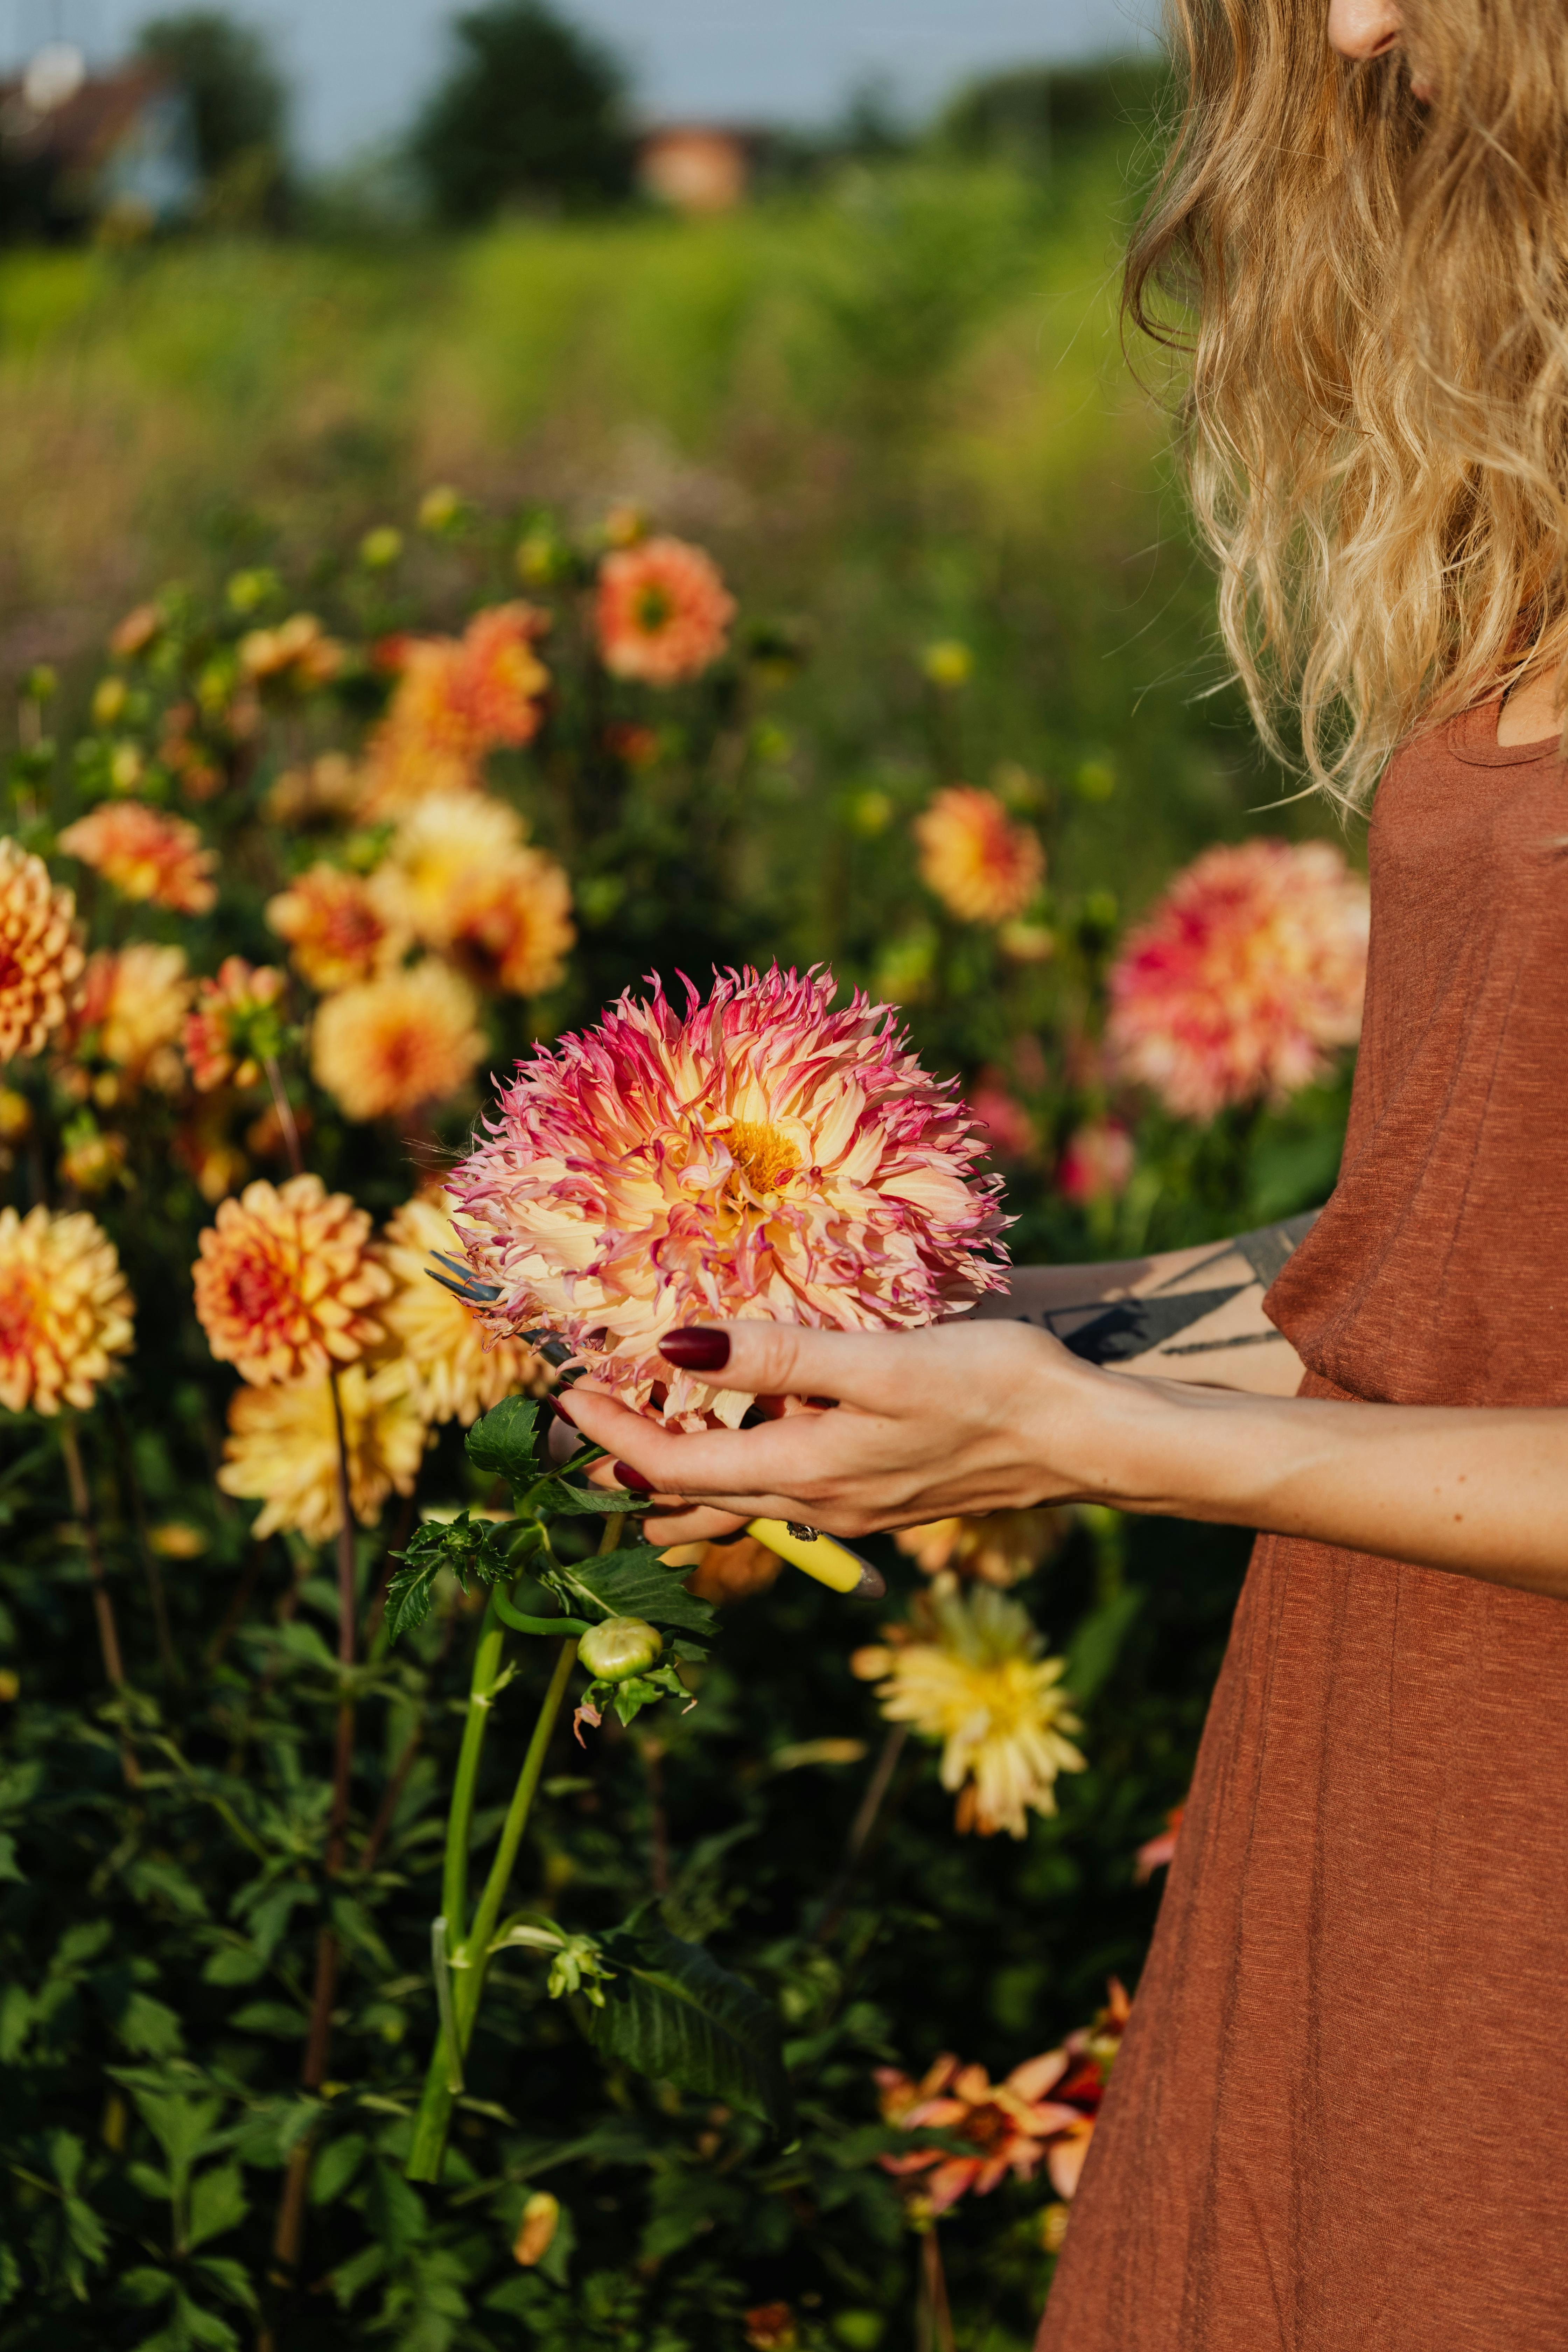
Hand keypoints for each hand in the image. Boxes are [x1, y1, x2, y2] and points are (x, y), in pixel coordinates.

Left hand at [558, 1319, 1115, 1544]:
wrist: (1083, 1440)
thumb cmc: (990, 1389)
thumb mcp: (878, 1361)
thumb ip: (776, 1355)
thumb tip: (675, 1345)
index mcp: (803, 1470)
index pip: (671, 1465)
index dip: (609, 1432)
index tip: (563, 1391)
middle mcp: (814, 1500)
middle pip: (691, 1496)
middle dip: (624, 1465)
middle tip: (572, 1428)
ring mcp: (848, 1503)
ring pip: (734, 1505)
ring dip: (675, 1483)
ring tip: (628, 1460)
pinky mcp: (878, 1492)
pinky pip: (779, 1495)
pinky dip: (734, 1477)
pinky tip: (740, 1452)